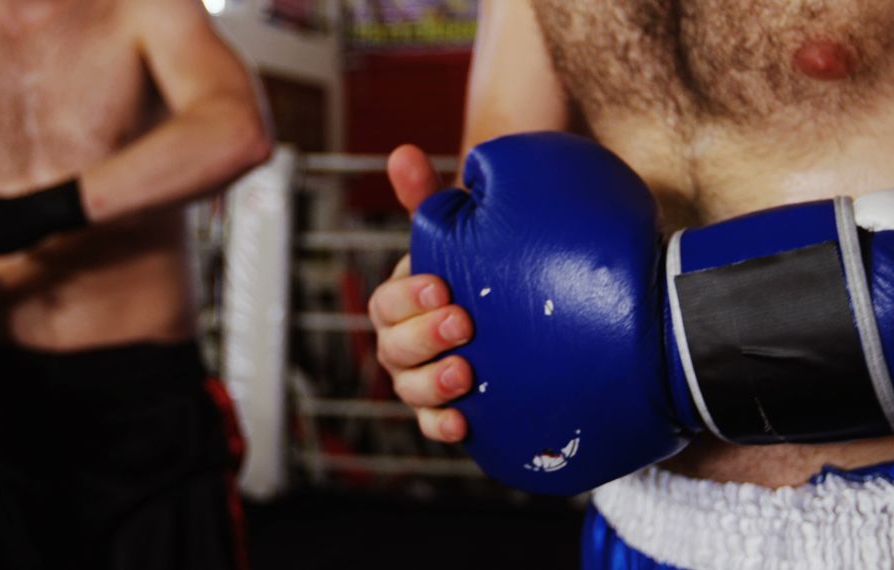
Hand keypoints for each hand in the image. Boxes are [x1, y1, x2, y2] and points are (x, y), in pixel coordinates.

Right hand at [368, 145, 472, 442]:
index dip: (407, 298)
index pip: (386, 302)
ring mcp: (420, 378)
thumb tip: (402, 152)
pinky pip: (432, 423)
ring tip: (466, 373)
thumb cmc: (473, 263)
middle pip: (394, 347)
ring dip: (432, 384)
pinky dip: (441, 426)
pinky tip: (463, 424)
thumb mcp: (451, 230)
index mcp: (399, 300)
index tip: (441, 286)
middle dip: (424, 337)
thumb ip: (425, 196)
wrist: (506, 303)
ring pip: (409, 388)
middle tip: (463, 322)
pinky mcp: (445, 407)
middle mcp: (401, 342)